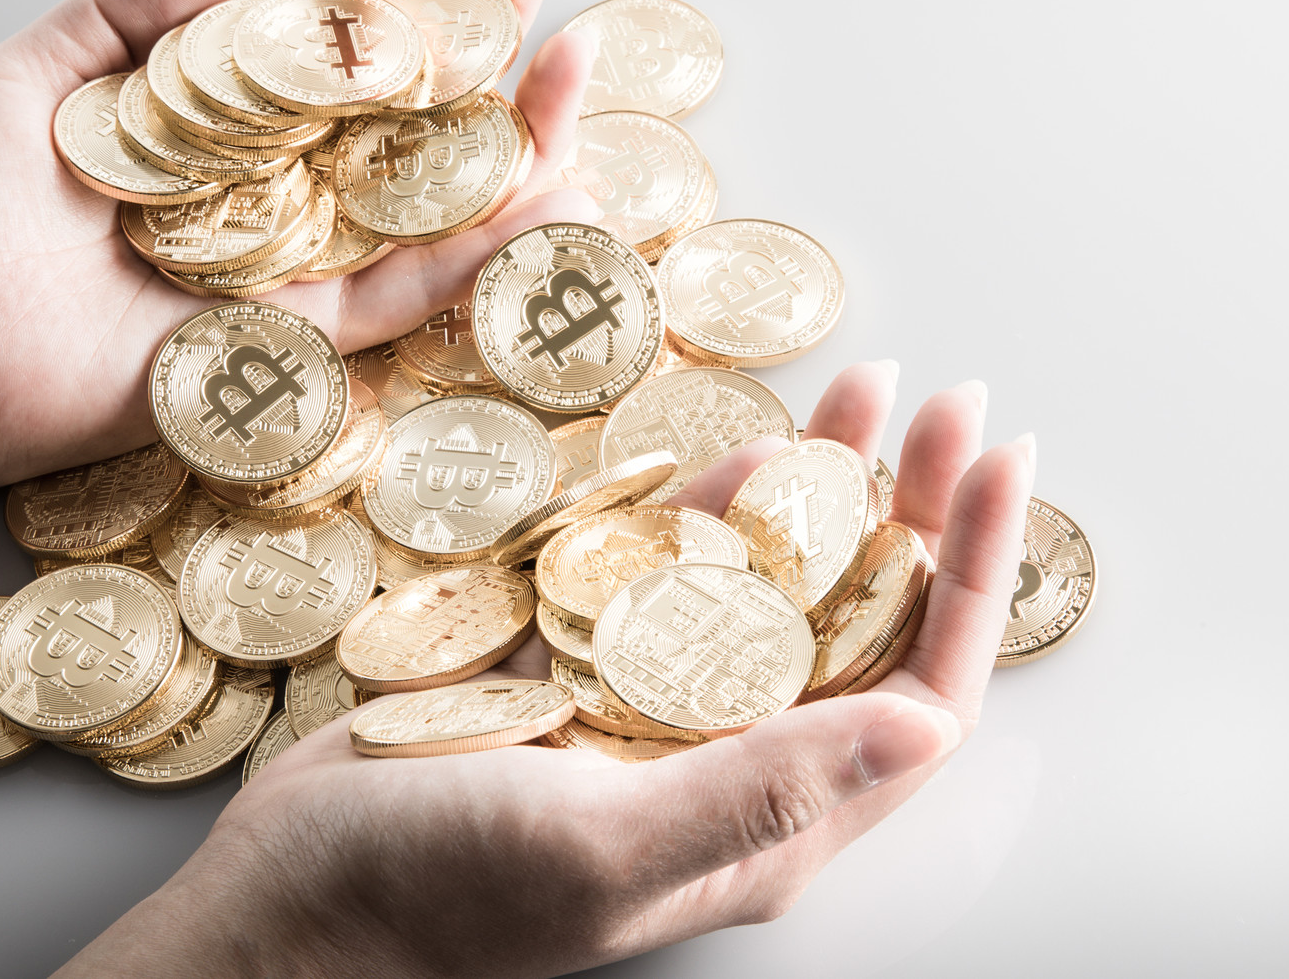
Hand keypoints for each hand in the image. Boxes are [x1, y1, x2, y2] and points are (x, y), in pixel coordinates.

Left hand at [0, 0, 591, 586]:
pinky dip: (478, 256)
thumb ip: (119, 13)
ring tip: (577, 68)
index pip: (312, 26)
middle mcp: (273, 185)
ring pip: (428, 199)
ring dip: (512, 134)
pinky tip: (548, 201)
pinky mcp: (297, 343)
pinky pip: (403, 297)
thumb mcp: (26, 78)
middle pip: (399, 102)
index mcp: (218, 117)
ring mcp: (293, 263)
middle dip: (476, 27)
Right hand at [55, 367, 1035, 978]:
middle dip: (912, 510)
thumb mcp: (599, 843)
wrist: (289, 895)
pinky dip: (710, 508)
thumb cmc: (430, 890)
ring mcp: (658, 713)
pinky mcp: (585, 669)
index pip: (918, 692)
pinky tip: (747, 450)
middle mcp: (733, 766)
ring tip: (864, 393)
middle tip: (939, 403)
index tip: (998, 464)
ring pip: (770, 586)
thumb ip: (758, 787)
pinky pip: (673, 575)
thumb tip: (930, 727)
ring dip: (821, 491)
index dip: (971, 577)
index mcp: (769, 822)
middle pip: (858, 623)